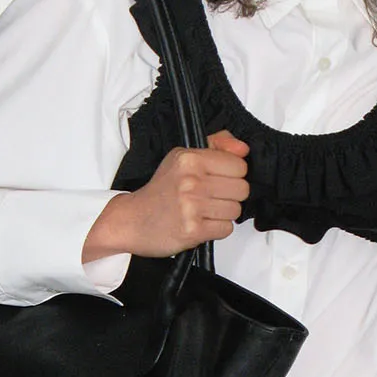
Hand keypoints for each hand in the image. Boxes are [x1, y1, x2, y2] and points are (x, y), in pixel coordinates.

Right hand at [82, 135, 248, 267]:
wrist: (132, 220)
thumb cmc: (160, 191)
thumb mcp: (183, 158)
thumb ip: (216, 147)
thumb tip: (243, 149)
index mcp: (189, 159)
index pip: (239, 165)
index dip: (232, 174)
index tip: (216, 179)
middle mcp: (190, 180)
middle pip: (242, 189)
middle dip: (230, 195)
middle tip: (210, 197)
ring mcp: (191, 206)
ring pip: (236, 210)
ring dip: (223, 213)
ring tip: (204, 210)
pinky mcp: (193, 230)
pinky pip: (226, 229)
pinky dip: (216, 229)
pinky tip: (200, 223)